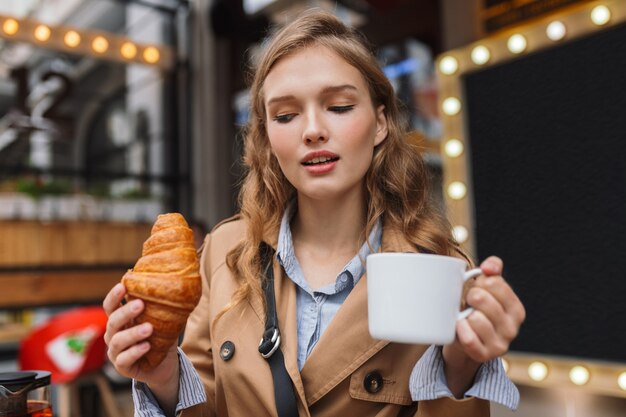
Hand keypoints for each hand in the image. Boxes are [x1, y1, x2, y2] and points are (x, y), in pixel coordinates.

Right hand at [102, 283, 178, 386]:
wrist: (165, 365)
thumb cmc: (160, 339)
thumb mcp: (162, 321)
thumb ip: (162, 308)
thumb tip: (178, 289)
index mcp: (121, 321)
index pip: (111, 306)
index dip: (114, 296)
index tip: (123, 286)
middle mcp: (114, 335)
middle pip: (113, 321)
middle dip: (126, 312)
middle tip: (140, 304)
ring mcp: (116, 352)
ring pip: (117, 341)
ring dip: (133, 333)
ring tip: (149, 328)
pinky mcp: (122, 367)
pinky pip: (124, 359)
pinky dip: (135, 352)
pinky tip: (147, 346)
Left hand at [442, 256, 524, 395]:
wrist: (464, 341)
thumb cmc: (476, 309)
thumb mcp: (487, 288)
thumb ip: (492, 269)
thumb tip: (490, 266)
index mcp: (516, 309)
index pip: (494, 283)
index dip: (479, 282)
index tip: (478, 289)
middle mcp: (512, 328)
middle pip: (481, 298)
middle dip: (469, 297)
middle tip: (469, 304)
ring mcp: (500, 345)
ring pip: (474, 317)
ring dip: (464, 315)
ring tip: (466, 318)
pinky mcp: (484, 356)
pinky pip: (469, 339)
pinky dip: (461, 330)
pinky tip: (460, 327)